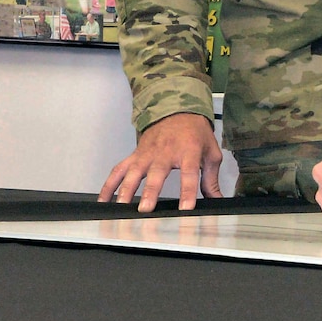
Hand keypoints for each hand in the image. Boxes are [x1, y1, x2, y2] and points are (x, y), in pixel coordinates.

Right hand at [98, 113, 223, 211]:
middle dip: (150, 191)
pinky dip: (109, 185)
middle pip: (156, 173)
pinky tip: (103, 201)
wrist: (178, 111)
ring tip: (121, 207)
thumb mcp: (210, 153)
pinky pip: (119, 170)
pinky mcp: (135, 155)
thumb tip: (217, 201)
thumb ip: (211, 179)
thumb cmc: (196, 134)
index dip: (187, 191)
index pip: (189, 172)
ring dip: (126, 189)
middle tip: (145, 209)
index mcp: (188, 150)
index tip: (186, 208)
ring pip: (134, 171)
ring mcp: (147, 154)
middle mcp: (165, 152)